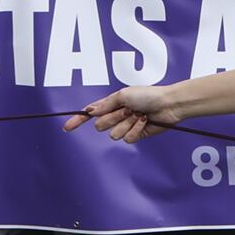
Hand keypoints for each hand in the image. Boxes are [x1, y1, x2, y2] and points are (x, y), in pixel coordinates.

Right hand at [64, 85, 183, 142]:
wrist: (168, 105)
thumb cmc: (148, 95)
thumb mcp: (123, 95)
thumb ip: (105, 104)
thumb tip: (90, 111)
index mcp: (111, 104)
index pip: (90, 114)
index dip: (78, 120)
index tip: (67, 127)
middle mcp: (116, 115)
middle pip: (100, 126)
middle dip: (113, 118)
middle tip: (128, 110)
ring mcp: (125, 126)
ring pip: (113, 134)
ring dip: (126, 124)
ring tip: (138, 115)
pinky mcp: (135, 135)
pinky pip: (127, 139)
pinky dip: (135, 130)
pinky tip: (144, 122)